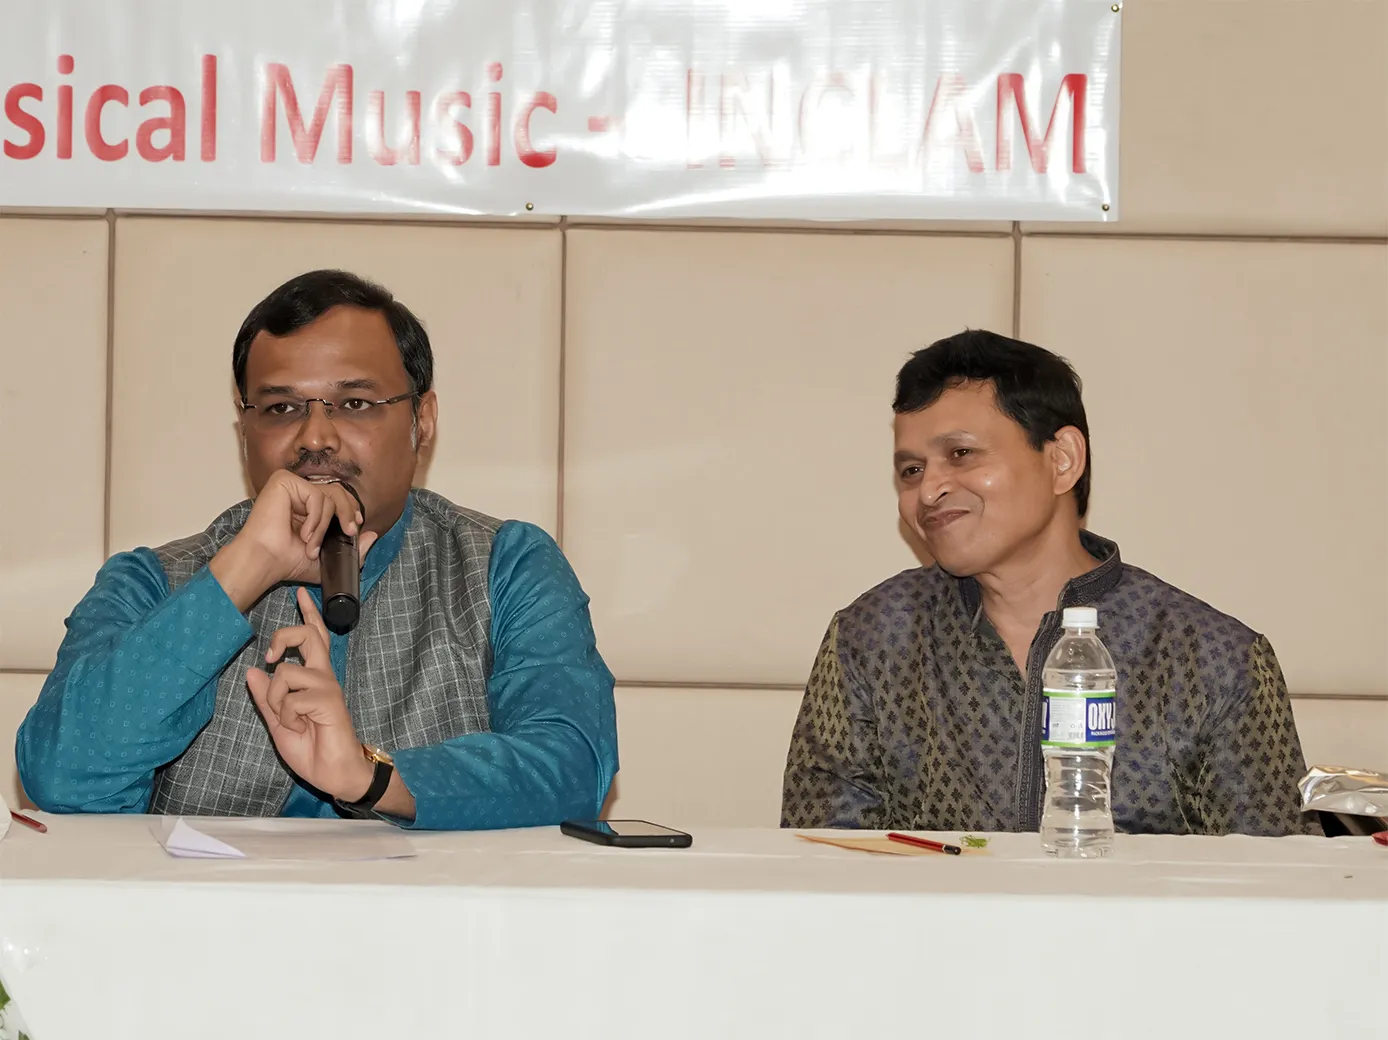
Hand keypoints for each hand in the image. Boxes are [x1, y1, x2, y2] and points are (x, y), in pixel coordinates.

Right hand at [210, 470, 379, 610]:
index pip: (337, 497)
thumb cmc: (288, 562)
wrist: (266, 562)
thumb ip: (352, 549)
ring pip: (329, 496)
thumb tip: (373, 534)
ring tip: (312, 545)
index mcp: (307, 507)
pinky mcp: (283, 481)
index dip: (350, 509)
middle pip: (338, 491)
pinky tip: (304, 535)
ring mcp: (291, 486)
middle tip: (349, 533)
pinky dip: (316, 518)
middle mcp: (299, 493)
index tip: (355, 527)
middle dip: (348, 513)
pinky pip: (316, 495)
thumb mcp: (327, 558)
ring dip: (325, 526)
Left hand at [246, 588, 374, 801]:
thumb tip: (252, 672)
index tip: (300, 594)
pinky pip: (290, 698)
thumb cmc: (312, 749)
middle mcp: (324, 677)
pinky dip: (287, 717)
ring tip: (289, 720)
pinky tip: (301, 728)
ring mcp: (327, 687)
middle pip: (307, 637)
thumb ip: (266, 698)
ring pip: (286, 672)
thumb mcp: (279, 722)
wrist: (335, 773)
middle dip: (283, 638)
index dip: (308, 615)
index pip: (314, 639)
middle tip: (271, 656)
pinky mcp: (328, 700)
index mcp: (314, 679)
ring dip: (276, 699)